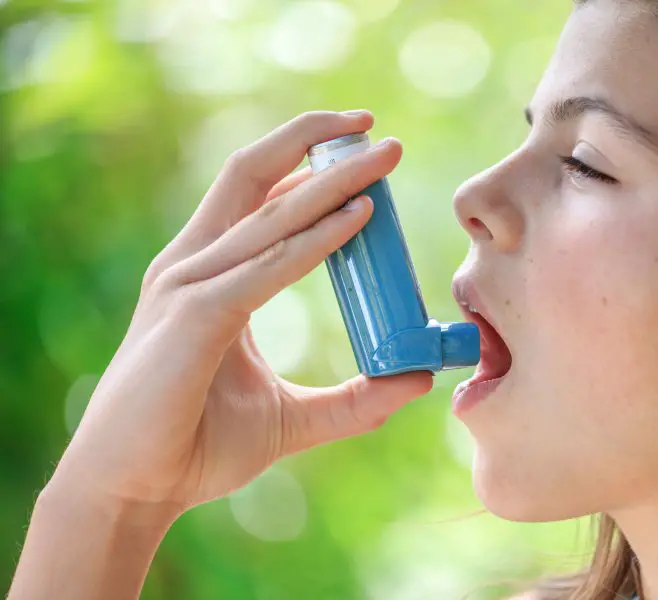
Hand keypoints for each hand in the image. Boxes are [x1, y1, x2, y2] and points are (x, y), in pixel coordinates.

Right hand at [50, 110, 433, 513]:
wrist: (135, 491)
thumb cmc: (197, 445)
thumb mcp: (293, 417)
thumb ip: (353, 400)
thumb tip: (417, 381)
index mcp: (209, 275)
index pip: (260, 198)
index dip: (310, 168)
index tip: (367, 157)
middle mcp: (194, 266)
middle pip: (259, 178)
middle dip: (320, 145)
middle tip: (384, 135)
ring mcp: (189, 286)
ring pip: (270, 213)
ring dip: (333, 181)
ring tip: (386, 157)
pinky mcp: (194, 317)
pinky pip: (266, 267)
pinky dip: (315, 240)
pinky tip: (358, 219)